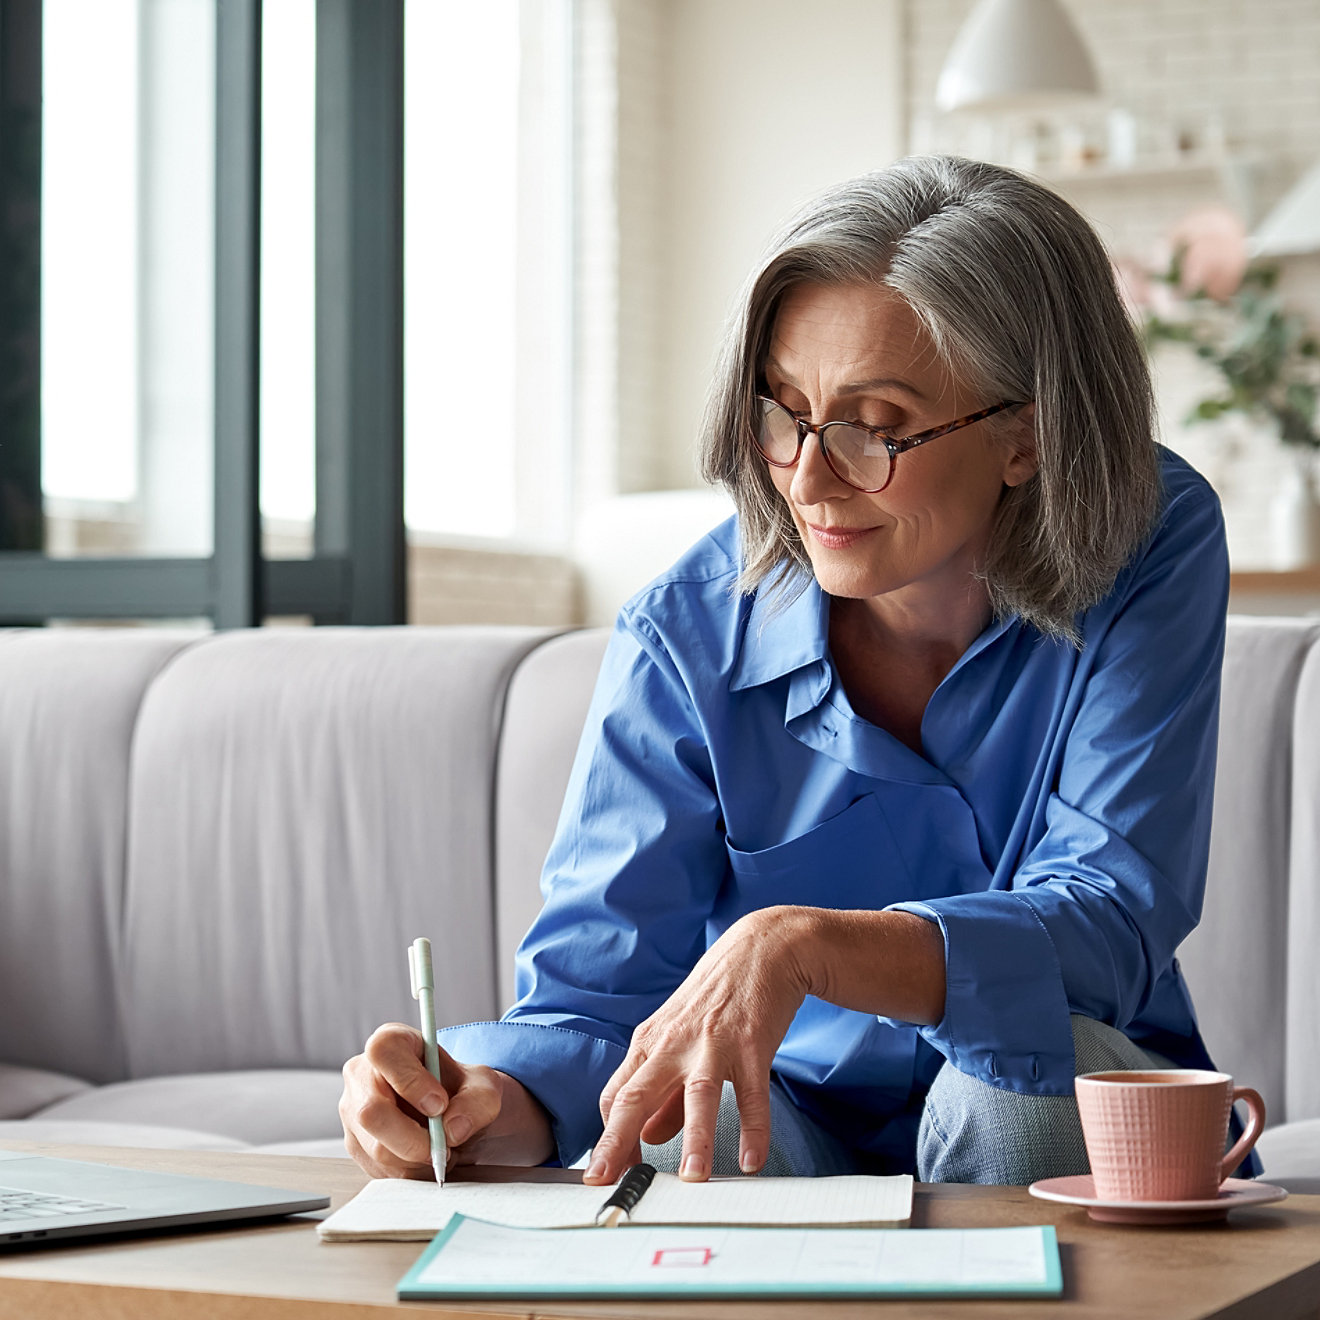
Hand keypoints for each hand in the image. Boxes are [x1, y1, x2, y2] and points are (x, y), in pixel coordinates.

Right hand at [339, 1023, 554, 1177]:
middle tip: (444, 1146)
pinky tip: (426, 1159)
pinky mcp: (355, 1144)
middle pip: (371, 1111)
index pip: (384, 1052)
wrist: (454, 1113)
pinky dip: (410, 1171)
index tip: (439, 1104)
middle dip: (413, 1139)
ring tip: (441, 1150)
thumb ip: (476, 1102)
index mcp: (391, 1042)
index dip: (410, 1081)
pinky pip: (378, 1169)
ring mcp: (352, 1111)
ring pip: (376, 1147)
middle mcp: (362, 1073)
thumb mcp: (483, 1087)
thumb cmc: (461, 1090)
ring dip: (416, 1160)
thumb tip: (453, 1128)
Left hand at [585, 907, 813, 1185]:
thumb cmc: (716, 997)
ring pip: (697, 1095)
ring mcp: (713, 1043)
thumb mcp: (679, 1037)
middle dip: (618, 1142)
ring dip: (695, 1139)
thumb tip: (646, 1136)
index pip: (615, 1095)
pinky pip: (752, 1093)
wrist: (761, 948)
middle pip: (636, 1095)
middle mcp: (674, 1043)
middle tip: (606, 1182)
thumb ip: (664, 1092)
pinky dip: (753, 1129)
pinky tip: (752, 1160)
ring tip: (693, 1180)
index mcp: (650, 1042)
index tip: (609, 1173)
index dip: (609, 1137)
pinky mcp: (752, 1044)